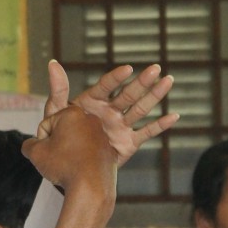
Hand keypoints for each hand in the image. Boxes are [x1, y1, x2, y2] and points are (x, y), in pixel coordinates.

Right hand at [23, 105, 116, 198]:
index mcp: (72, 113)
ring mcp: (102, 135)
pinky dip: (83, 159)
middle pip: (63, 130)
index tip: (48, 152)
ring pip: (77, 141)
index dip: (42, 141)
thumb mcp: (35, 153)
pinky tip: (80, 170)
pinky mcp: (109, 150)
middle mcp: (90, 120)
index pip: (46, 125)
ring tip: (69, 165)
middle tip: (57, 158)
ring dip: (70, 151)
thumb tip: (30, 145)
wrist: (90, 187)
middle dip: (57, 143)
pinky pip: (90, 152)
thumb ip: (29, 144)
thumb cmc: (64, 166)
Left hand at [43, 60, 179, 166]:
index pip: (106, 86)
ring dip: (154, 96)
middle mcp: (110, 111)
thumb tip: (53, 62)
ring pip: (140, 109)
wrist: (71, 164)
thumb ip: (58, 90)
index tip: (127, 69)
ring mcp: (121, 126)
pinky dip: (160, 126)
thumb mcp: (57, 113)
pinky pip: (146, 133)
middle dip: (141, 82)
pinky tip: (174, 116)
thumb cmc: (61, 135)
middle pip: (128, 94)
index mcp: (93, 102)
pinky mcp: (128, 143)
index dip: (116, 78)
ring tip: (169, 80)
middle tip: (156, 68)